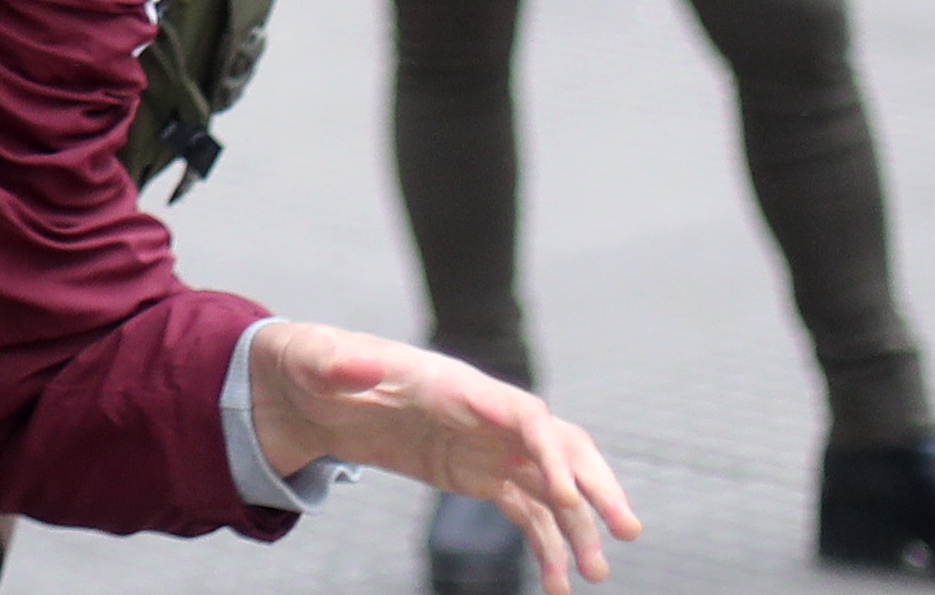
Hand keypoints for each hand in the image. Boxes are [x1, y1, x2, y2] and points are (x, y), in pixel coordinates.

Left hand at [250, 322, 638, 592]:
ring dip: (578, 529)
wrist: (307, 390)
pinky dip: (546, 546)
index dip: (549, 449)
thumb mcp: (316, 363)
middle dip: (595, 484)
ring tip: (595, 575)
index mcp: (453, 385)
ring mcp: (485, 447)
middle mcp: (483, 415)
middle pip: (558, 445)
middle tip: (627, 528)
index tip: (568, 494)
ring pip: (550, 487)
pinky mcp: (477, 474)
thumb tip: (355, 367)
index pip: (522, 413)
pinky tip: (556, 585)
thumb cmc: (314, 365)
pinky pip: (525, 512)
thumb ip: (339, 366)